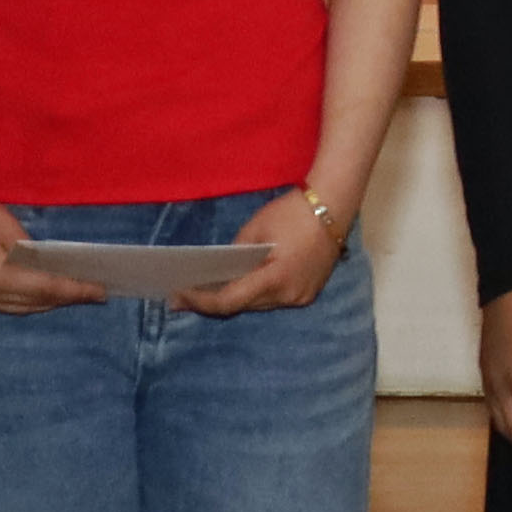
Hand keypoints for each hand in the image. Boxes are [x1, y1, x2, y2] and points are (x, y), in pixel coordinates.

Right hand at [0, 185, 105, 313]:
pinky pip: (1, 303)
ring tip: (71, 294)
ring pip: (17, 308)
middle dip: (64, 299)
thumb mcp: (9, 227)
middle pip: (33, 304)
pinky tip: (39, 292)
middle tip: (92, 293)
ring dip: (44, 302)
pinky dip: (23, 299)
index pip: (46, 288)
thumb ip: (31, 253)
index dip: (76, 290)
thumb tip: (49, 269)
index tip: (101, 292)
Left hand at [179, 186, 346, 318]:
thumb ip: (236, 253)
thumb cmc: (292, 213)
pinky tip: (241, 284)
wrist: (334, 205)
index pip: (229, 301)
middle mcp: (289, 295)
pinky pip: (274, 299)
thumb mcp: (255, 229)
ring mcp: (301, 296)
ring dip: (236, 298)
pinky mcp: (308, 292)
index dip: (200, 301)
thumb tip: (220, 271)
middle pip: (243, 306)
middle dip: (213, 301)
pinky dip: (256, 293)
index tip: (177, 297)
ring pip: (259, 304)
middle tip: (185, 295)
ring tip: (209, 290)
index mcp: (275, 278)